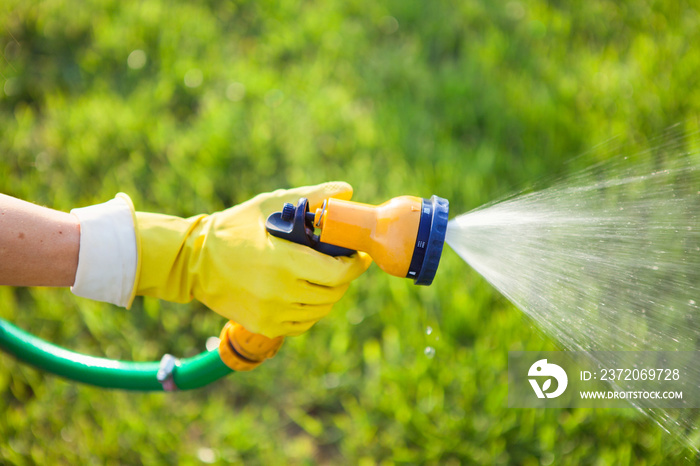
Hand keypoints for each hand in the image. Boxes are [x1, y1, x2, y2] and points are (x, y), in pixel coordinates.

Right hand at [135, 182, 371, 336]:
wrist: (194, 261)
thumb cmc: (235, 227)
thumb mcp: (270, 205)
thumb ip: (311, 197)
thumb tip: (347, 190)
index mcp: (282, 261)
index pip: (337, 273)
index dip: (355, 265)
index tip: (359, 256)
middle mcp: (279, 292)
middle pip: (332, 293)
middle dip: (344, 278)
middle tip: (342, 263)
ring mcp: (271, 313)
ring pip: (320, 310)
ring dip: (329, 294)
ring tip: (324, 277)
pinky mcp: (264, 326)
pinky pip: (303, 324)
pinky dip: (311, 310)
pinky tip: (305, 293)